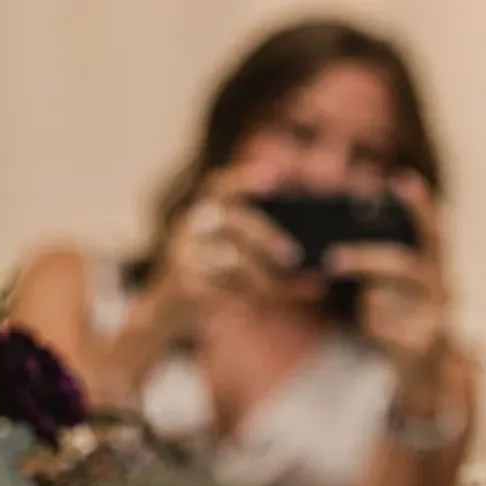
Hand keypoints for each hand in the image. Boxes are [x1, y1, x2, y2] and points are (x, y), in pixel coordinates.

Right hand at [152, 164, 304, 326]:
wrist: (168, 310)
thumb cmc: (215, 279)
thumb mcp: (236, 259)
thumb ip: (269, 253)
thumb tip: (317, 265)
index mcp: (204, 212)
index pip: (220, 186)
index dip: (245, 178)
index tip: (275, 174)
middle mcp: (189, 227)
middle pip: (230, 221)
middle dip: (266, 236)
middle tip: (293, 256)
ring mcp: (183, 255)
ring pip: (231, 260)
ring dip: (264, 278)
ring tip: (283, 290)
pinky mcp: (182, 284)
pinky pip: (224, 289)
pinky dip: (249, 298)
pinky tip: (264, 303)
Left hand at [328, 173, 452, 376]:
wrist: (430, 368)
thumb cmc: (407, 316)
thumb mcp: (399, 285)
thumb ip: (385, 261)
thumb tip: (339, 247)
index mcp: (438, 265)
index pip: (434, 230)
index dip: (419, 206)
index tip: (402, 180)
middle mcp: (444, 286)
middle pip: (404, 265)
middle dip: (365, 260)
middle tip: (331, 258)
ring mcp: (438, 316)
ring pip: (385, 298)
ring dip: (370, 300)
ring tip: (370, 301)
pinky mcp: (426, 343)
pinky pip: (382, 326)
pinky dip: (373, 326)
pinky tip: (383, 332)